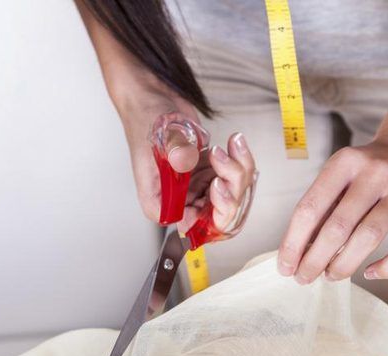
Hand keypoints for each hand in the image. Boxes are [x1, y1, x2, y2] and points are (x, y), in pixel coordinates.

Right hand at [119, 92, 255, 232]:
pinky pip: (233, 179)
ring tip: (231, 144)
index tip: (214, 188)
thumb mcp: (159, 133)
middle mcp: (179, 197)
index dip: (207, 216)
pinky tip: (234, 143)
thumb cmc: (147, 117)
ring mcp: (196, 186)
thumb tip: (185, 162)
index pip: (185, 225)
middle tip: (223, 161)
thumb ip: (175, 151)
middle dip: (229, 190)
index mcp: (158, 198)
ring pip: (229, 196)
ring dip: (238, 171)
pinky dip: (240, 162)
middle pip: (214, 215)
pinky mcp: (208, 173)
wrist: (154, 98)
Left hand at [277, 129, 387, 282]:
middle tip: (303, 278)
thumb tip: (296, 253)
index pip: (310, 207)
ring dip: (344, 265)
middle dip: (314, 260)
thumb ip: (321, 209)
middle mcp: (375, 174)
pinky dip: (387, 267)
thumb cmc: (369, 173)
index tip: (284, 267)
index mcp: (345, 163)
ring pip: (369, 237)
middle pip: (337, 227)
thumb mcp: (341, 176)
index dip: (293, 242)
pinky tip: (370, 273)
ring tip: (331, 276)